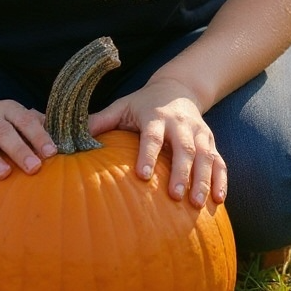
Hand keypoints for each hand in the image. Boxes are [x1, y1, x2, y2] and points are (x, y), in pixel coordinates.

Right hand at [0, 97, 57, 185]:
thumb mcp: (14, 116)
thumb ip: (39, 124)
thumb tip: (78, 131)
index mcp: (6, 109)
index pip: (25, 120)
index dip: (38, 135)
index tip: (52, 153)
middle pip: (2, 131)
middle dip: (19, 149)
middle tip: (35, 168)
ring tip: (4, 174)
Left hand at [88, 78, 226, 207]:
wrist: (178, 88)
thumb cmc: (143, 103)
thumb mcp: (122, 106)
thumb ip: (101, 121)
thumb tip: (69, 138)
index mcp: (155, 116)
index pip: (151, 135)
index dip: (147, 154)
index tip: (142, 175)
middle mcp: (179, 124)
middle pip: (182, 147)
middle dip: (181, 171)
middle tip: (175, 195)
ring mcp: (198, 133)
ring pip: (205, 156)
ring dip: (203, 179)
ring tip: (197, 203)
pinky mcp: (211, 142)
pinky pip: (220, 161)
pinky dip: (222, 180)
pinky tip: (219, 201)